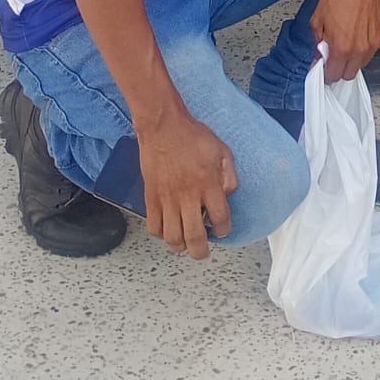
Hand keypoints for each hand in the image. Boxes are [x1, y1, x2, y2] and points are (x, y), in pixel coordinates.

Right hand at [134, 106, 237, 259]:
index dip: (224, 230)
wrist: (163, 127)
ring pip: (172, 238)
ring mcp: (168, 199)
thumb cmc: (192, 136)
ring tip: (185, 243)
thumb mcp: (222, 150)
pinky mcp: (151, 198)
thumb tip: (228, 195)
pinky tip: (168, 230)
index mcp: (208, 184)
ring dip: (180, 246)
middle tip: (203, 252)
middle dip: (201, 251)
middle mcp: (188, 195)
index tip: (222, 230)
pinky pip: (154, 227)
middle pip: (195, 237)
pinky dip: (161, 235)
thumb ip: (229, 175)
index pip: (220, 218)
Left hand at [311, 0, 379, 83]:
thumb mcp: (318, 18)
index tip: (323, 69)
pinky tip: (358, 29)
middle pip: (349, 74)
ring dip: (353, 58)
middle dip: (339, 68)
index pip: (333, 75)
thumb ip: (319, 42)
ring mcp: (375, 41)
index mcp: (342, 47)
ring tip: (347, 38)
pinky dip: (365, 44)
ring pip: (362, 62)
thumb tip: (321, 54)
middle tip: (333, 55)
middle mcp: (361, 48)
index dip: (326, 73)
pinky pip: (373, 48)